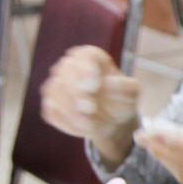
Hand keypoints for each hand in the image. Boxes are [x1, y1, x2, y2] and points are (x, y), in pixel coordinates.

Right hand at [40, 46, 139, 162]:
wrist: (113, 120)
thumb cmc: (122, 100)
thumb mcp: (132, 92)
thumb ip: (124, 85)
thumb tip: (105, 83)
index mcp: (91, 57)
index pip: (83, 56)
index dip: (86, 69)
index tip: (94, 86)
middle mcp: (69, 66)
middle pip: (65, 72)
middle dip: (76, 92)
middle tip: (90, 108)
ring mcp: (56, 84)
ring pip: (55, 93)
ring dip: (72, 111)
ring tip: (91, 124)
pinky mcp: (50, 104)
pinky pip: (52, 111)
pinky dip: (68, 122)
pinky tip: (85, 128)